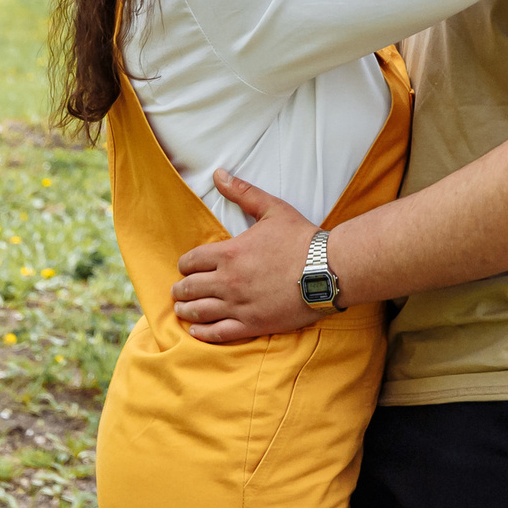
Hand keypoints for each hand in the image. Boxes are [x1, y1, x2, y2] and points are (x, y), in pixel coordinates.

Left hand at [171, 169, 323, 342]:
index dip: (184, 265)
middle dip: (180, 289)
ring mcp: (239, 305)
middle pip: (190, 287)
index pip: (191, 261)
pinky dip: (203, 333)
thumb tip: (219, 174)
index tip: (185, 268)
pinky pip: (219, 333)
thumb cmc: (302, 238)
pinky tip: (196, 332)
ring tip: (181, 310)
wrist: (328, 270)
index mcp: (230, 252)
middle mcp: (229, 280)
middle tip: (178, 291)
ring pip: (200, 311)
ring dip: (185, 310)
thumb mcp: (272, 209)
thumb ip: (243, 192)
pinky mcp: (253, 324)